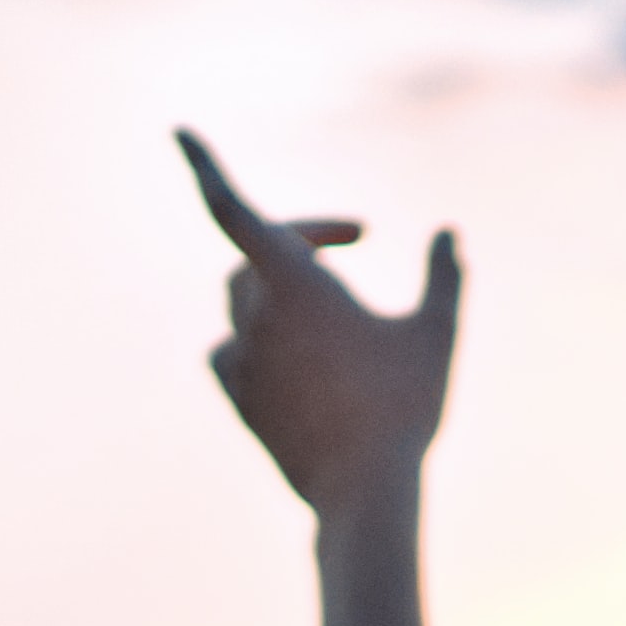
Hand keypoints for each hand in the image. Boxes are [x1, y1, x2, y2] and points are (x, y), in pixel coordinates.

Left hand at [182, 128, 460, 521]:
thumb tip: (448, 234)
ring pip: (242, 302)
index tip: (178, 132)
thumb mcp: (435, 335)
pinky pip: (231, 351)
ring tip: (333, 306)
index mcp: (295, 283)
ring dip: (280, 290)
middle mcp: (255, 314)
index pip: (232, 209)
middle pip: (256, 254)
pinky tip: (291, 357)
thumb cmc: (404, 407)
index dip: (204, 166)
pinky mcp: (239, 398)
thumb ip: (443, 278)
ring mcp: (241, 359)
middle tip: (354, 237)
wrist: (364, 492)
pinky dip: (256, 340)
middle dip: (300, 239)